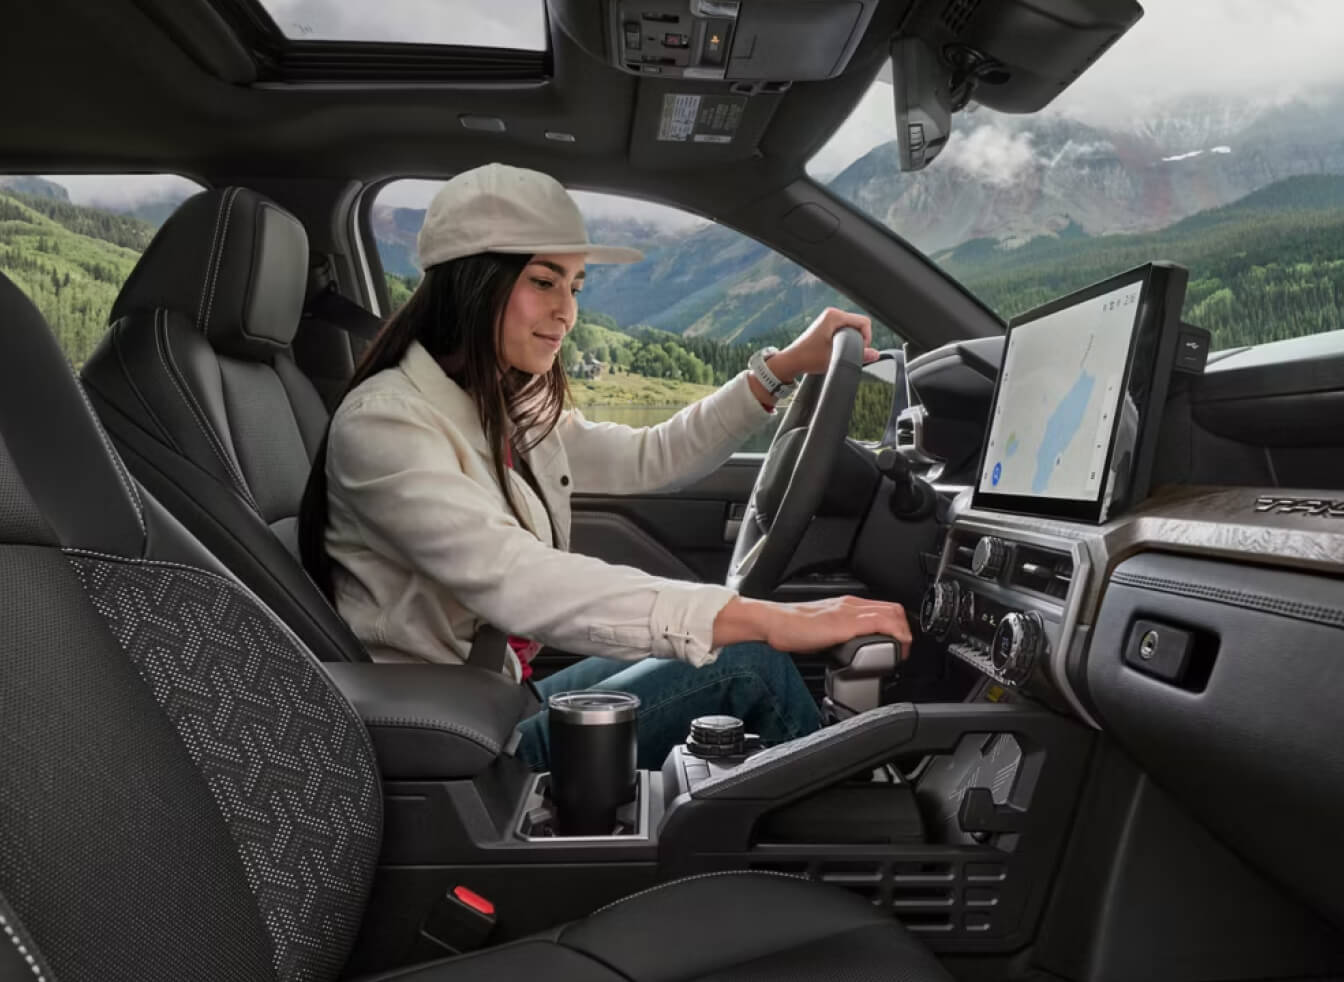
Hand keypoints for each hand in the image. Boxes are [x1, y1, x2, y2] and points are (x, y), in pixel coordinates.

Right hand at [713, 595, 911, 653]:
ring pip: (892, 614)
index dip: (898, 625)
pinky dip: (895, 636)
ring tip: (900, 653)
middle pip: (894, 609)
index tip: (898, 643)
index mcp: (846, 605)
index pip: (884, 608)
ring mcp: (850, 613)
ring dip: (904, 634)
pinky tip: (894, 649)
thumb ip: (838, 637)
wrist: (773, 622)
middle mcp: (851, 605)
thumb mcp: (822, 630)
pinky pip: (881, 624)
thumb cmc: (790, 628)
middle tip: (903, 650)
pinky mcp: (845, 624)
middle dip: (905, 630)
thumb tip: (848, 652)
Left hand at [768, 307, 878, 383]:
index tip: (860, 351)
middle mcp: (832, 314)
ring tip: (841, 352)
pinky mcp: (827, 326)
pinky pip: (845, 331)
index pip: (864, 322)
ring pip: (853, 329)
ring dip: (852, 341)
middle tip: (849, 354)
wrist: (791, 361)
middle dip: (859, 340)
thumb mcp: (837, 358)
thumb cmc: (808, 358)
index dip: (867, 338)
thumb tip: (876, 354)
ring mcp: (829, 319)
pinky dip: (846, 341)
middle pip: (859, 325)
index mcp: (834, 316)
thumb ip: (860, 356)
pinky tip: (837, 350)